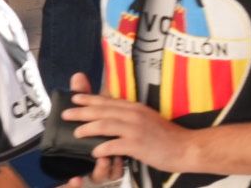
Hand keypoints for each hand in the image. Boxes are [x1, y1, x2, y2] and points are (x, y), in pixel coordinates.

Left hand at [63, 85, 191, 171]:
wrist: (185, 147)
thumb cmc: (166, 137)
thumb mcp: (148, 120)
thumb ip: (131, 117)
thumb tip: (113, 117)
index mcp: (136, 108)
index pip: (108, 101)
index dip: (90, 99)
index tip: (75, 97)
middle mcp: (134, 115)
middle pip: (103, 110)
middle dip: (82, 110)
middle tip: (66, 112)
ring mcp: (136, 129)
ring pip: (106, 124)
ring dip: (89, 128)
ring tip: (76, 132)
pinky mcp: (138, 144)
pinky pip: (115, 145)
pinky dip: (103, 148)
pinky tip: (94, 152)